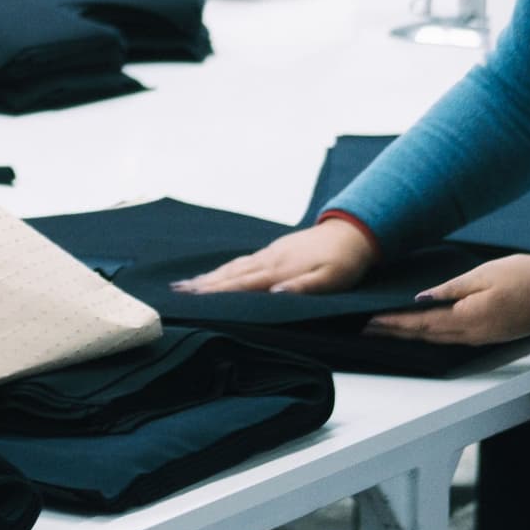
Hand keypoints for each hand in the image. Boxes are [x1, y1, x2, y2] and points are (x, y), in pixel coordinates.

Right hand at [175, 217, 374, 297]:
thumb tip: (275, 293)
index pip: (243, 284)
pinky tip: (218, 273)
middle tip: (177, 292)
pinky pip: (243, 261)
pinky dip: (225, 269)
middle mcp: (269, 260)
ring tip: (187, 284)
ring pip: (234, 266)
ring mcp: (270, 254)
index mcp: (280, 270)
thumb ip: (303, 287)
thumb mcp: (331, 279)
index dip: (217, 292)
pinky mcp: (274, 251)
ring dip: (209, 276)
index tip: (193, 298)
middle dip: (203, 284)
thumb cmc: (344, 262)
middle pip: (231, 274)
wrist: (353, 231)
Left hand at [367, 253, 529, 347]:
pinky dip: (430, 334)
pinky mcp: (487, 334)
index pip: (421, 322)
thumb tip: (422, 298)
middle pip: (425, 335)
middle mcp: (471, 334)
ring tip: (388, 329)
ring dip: (411, 335)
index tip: (371, 319)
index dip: (394, 321)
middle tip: (369, 327)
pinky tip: (421, 329)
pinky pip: (451, 338)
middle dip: (396, 331)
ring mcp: (480, 337)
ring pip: (436, 339)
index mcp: (468, 318)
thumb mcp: (483, 275)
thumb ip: (450, 289)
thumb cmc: (524, 278)